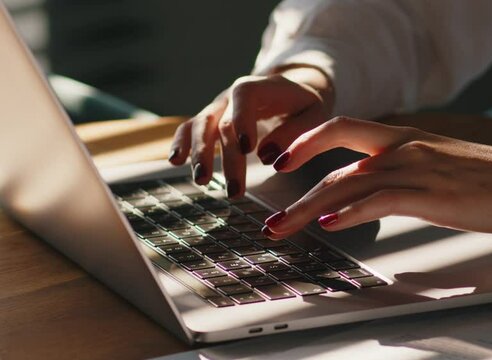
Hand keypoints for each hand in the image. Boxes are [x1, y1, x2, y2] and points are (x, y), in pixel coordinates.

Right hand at [168, 66, 333, 196]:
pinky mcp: (211, 121)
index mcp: (259, 87)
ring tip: (202, 180)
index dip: (243, 120)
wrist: (290, 91)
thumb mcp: (313, 115)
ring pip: (201, 126)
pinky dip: (181, 143)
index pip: (244, 97)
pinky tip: (175, 161)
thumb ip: (296, 133)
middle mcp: (231, 96)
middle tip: (234, 189)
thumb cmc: (304, 106)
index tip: (249, 148)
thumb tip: (268, 157)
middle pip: (222, 122)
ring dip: (199, 154)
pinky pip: (190, 129)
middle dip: (226, 156)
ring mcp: (218, 108)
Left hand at [262, 117, 491, 238]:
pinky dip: (351, 213)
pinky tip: (330, 224)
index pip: (339, 129)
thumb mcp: (433, 166)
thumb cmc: (488, 176)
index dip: (303, 141)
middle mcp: (401, 148)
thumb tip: (364, 192)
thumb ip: (396, 173)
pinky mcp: (431, 194)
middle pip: (331, 159)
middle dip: (294, 187)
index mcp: (401, 138)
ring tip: (282, 228)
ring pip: (346, 183)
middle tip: (269, 213)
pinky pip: (380, 200)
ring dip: (308, 208)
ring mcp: (415, 169)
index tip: (279, 159)